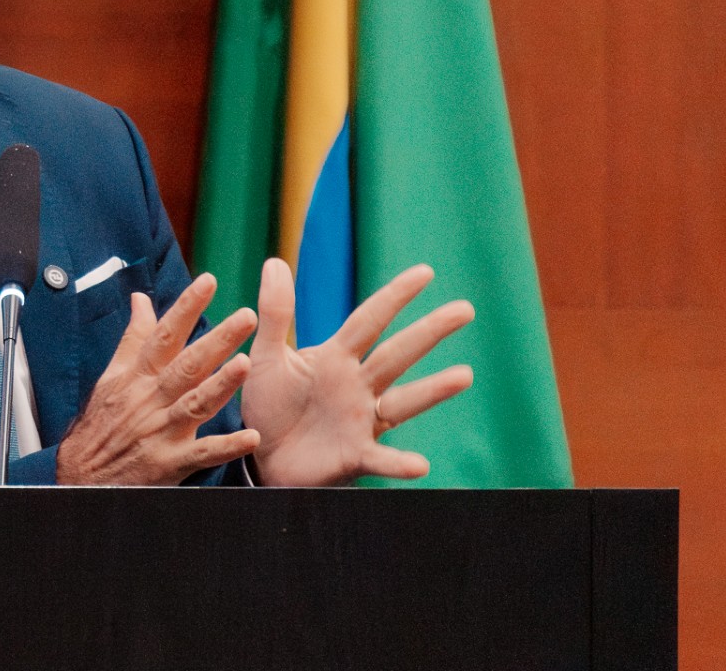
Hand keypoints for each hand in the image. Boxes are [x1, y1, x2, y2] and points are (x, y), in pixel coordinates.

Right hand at [56, 272, 262, 485]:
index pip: (164, 334)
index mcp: (138, 376)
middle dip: (217, 339)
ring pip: (195, 404)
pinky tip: (250, 438)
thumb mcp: (112, 376)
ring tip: (245, 364)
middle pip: (187, 365)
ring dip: (221, 385)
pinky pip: (202, 455)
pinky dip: (226, 447)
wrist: (82, 476)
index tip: (207, 281)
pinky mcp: (169, 463)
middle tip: (246, 317)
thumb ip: (134, 338)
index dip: (186, 307)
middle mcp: (151, 399)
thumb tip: (142, 299)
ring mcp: (161, 431)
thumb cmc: (101, 422)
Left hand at [243, 258, 474, 486]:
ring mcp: (361, 421)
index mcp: (336, 358)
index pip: (370, 320)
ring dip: (432, 390)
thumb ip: (275, 314)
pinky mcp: (354, 456)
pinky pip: (381, 459)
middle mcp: (357, 386)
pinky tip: (420, 465)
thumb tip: (275, 261)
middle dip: (430, 331)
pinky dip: (399, 463)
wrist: (260, 456)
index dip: (395, 296)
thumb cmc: (268, 404)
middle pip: (397, 354)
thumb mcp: (266, 357)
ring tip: (464, 376)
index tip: (426, 272)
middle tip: (466, 309)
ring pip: (402, 402)